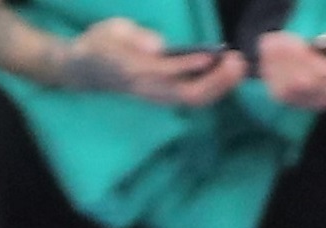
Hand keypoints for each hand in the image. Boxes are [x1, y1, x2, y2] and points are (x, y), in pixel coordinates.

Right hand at [67, 18, 247, 106]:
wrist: (88, 69)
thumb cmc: (102, 43)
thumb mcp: (112, 30)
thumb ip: (135, 36)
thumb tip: (159, 46)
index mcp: (134, 69)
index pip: (168, 71)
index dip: (192, 65)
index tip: (213, 55)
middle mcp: (150, 88)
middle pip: (190, 93)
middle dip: (217, 80)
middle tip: (236, 60)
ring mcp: (159, 97)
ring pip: (196, 99)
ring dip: (221, 85)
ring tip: (237, 65)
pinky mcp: (166, 98)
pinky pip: (194, 97)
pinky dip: (214, 87)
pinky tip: (228, 72)